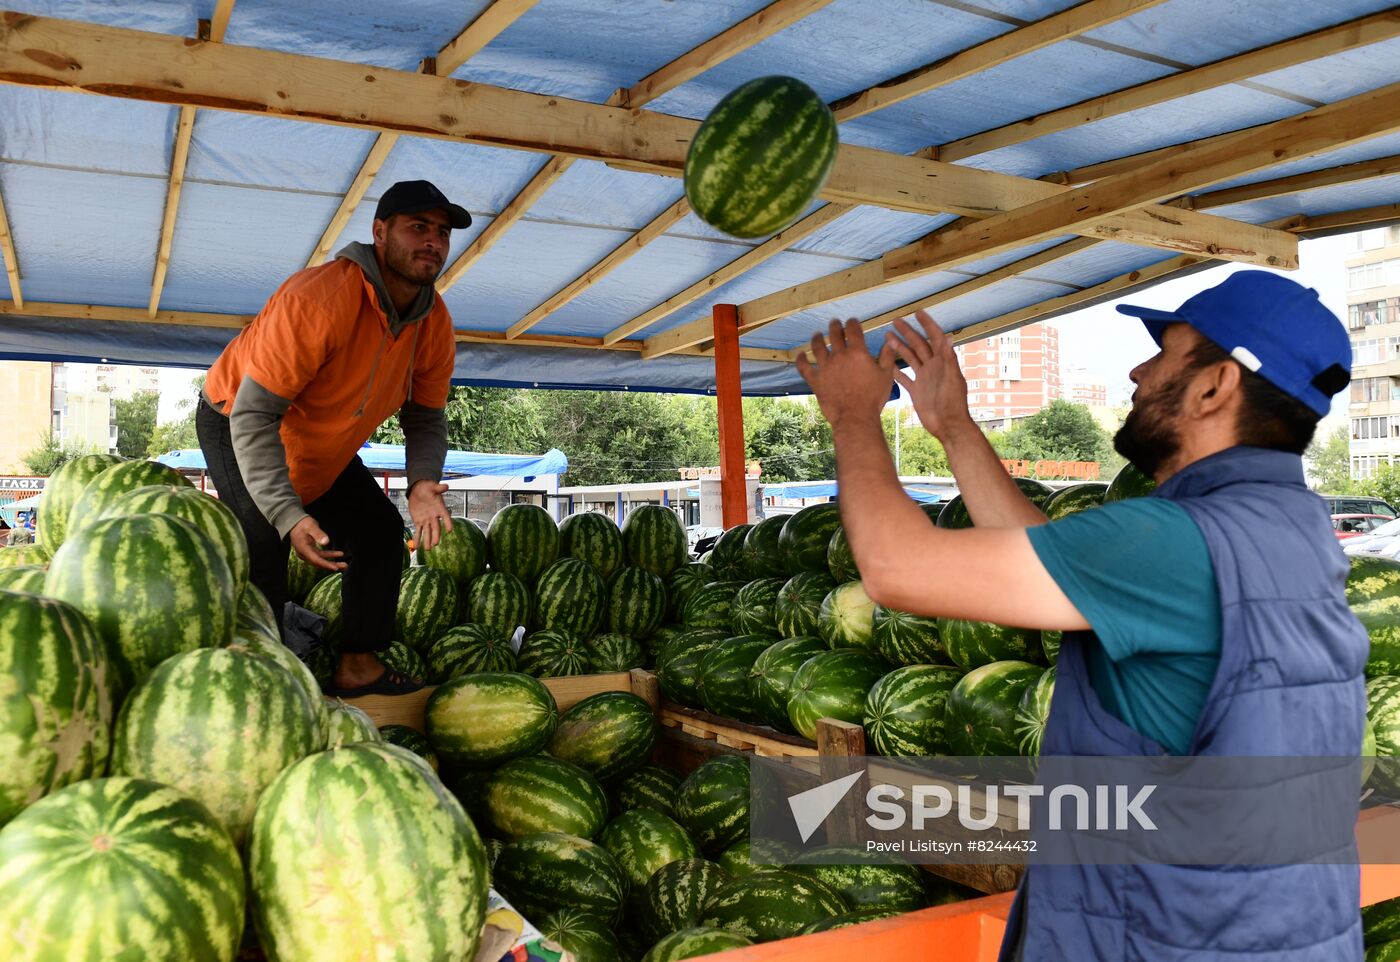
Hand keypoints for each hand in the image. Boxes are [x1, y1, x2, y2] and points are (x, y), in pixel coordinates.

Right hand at [290, 516, 345, 571]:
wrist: (295, 523)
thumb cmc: (302, 523)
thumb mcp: (311, 526)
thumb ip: (318, 534)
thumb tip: (326, 542)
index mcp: (303, 548)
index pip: (315, 559)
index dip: (326, 564)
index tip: (335, 568)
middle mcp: (304, 553)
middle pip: (318, 562)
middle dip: (331, 565)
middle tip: (344, 566)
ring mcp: (307, 553)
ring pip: (320, 560)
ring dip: (332, 562)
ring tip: (344, 564)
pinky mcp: (310, 551)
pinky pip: (320, 555)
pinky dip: (329, 555)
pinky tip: (339, 554)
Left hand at [408, 480, 452, 551]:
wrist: (419, 490)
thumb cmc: (428, 488)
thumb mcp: (432, 486)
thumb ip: (439, 488)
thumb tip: (446, 486)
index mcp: (439, 508)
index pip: (445, 516)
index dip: (447, 523)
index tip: (450, 530)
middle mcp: (434, 516)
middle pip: (436, 527)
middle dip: (436, 535)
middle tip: (435, 543)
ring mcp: (426, 520)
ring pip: (428, 532)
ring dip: (427, 540)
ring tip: (427, 549)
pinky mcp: (419, 521)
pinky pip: (418, 531)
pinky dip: (417, 538)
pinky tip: (416, 546)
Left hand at [796, 318, 896, 429]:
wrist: (855, 417)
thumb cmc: (873, 397)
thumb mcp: (886, 375)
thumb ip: (887, 356)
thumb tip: (890, 341)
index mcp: (857, 352)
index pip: (853, 330)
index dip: (852, 322)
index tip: (852, 321)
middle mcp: (839, 356)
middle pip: (834, 334)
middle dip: (835, 326)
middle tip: (834, 323)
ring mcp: (825, 367)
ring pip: (817, 346)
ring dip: (817, 338)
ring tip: (817, 335)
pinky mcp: (815, 380)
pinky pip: (804, 367)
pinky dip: (801, 359)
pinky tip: (800, 355)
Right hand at [886, 310, 974, 440]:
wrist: (948, 426)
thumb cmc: (954, 403)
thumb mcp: (952, 379)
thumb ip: (949, 359)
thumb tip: (948, 337)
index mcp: (943, 362)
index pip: (935, 338)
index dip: (928, 325)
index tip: (918, 313)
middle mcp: (933, 367)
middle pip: (919, 345)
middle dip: (908, 332)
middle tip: (895, 321)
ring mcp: (924, 378)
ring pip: (910, 358)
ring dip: (900, 347)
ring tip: (887, 337)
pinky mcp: (916, 390)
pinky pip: (904, 377)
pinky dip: (895, 370)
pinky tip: (886, 364)